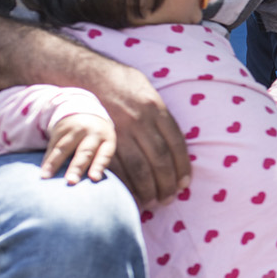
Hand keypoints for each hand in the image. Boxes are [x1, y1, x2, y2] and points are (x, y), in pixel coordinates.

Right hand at [43, 113, 115, 183]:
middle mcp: (92, 133)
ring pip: (63, 147)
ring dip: (54, 163)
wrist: (85, 112)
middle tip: (70, 181)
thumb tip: (87, 185)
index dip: (99, 166)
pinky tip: (43, 169)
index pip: (104, 154)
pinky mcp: (61, 128)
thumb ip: (97, 161)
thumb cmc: (96, 140)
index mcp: (107, 139)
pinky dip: (47, 158)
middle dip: (77, 167)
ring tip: (46, 177)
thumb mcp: (104, 145)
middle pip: (84, 151)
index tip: (94, 179)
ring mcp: (76, 129)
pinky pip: (53, 145)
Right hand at [91, 64, 190, 204]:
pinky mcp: (102, 139)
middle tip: (169, 199)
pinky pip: (116, 166)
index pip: (176, 144)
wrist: (91, 75)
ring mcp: (120, 130)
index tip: (185, 184)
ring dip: (148, 188)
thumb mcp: (150, 93)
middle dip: (167, 183)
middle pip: (159, 159)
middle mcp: (140, 121)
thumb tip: (177, 145)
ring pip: (138, 167)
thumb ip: (163, 118)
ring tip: (154, 202)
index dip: (182, 167)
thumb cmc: (125, 86)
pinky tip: (131, 195)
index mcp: (156, 109)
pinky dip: (125, 184)